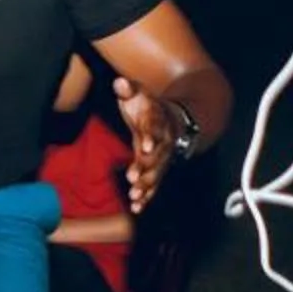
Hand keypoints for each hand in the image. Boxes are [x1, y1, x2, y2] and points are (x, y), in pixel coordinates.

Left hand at [115, 77, 174, 212]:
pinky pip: (154, 185)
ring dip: (146, 187)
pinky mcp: (158, 170)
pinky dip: (146, 197)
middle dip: (146, 169)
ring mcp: (162, 159)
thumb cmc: (149, 107)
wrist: (173, 119)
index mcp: (157, 123)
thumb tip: (120, 82)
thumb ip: (129, 89)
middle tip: (133, 180)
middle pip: (156, 157)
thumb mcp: (139, 94)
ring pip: (156, 175)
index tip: (144, 148)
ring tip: (135, 198)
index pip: (154, 130)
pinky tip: (136, 209)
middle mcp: (163, 143)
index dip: (150, 138)